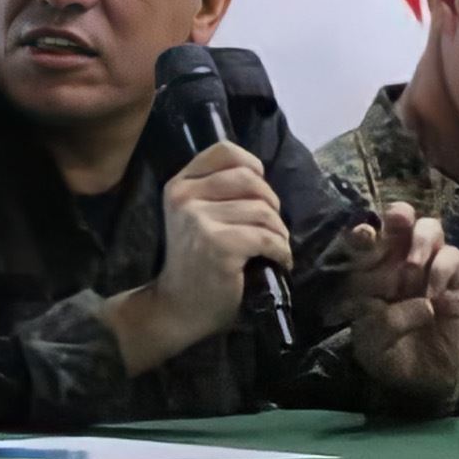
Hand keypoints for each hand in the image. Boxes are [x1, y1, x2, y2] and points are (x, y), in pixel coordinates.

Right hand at [104, 141, 290, 374]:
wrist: (177, 307)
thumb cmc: (194, 261)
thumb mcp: (195, 215)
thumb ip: (217, 191)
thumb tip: (260, 176)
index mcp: (180, 184)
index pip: (225, 151)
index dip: (252, 166)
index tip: (259, 190)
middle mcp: (185, 197)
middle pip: (251, 180)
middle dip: (271, 203)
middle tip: (269, 227)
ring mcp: (200, 220)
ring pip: (263, 211)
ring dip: (279, 232)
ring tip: (273, 247)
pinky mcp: (219, 245)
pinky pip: (267, 237)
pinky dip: (281, 250)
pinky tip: (278, 261)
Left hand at [343, 202, 458, 415]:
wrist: (422, 380)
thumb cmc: (389, 355)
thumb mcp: (372, 345)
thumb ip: (385, 323)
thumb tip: (423, 304)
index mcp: (369, 271)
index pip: (363, 241)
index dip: (363, 232)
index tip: (363, 235)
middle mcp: (398, 260)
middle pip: (400, 220)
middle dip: (399, 215)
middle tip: (399, 222)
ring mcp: (428, 266)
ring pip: (430, 228)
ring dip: (422, 240)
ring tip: (414, 269)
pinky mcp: (455, 280)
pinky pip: (452, 257)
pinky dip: (443, 269)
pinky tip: (434, 294)